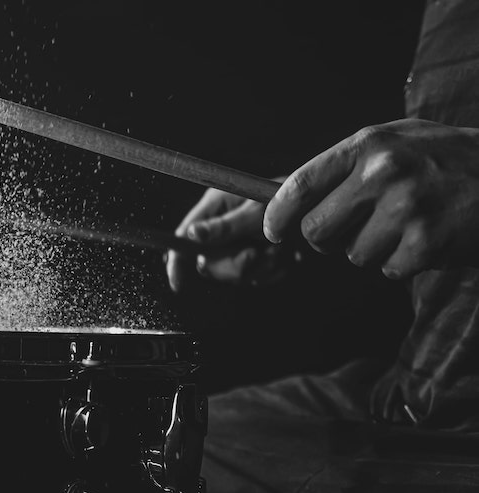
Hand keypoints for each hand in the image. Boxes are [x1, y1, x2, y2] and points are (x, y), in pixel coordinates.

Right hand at [166, 185, 293, 292]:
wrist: (325, 207)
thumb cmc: (291, 198)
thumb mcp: (256, 210)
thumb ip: (224, 227)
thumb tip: (191, 235)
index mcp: (216, 207)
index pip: (185, 237)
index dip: (177, 262)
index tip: (179, 284)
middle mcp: (225, 227)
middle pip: (209, 263)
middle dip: (233, 266)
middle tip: (254, 254)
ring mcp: (242, 244)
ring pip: (235, 275)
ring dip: (260, 267)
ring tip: (279, 249)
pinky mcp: (260, 258)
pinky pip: (258, 278)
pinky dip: (274, 271)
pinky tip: (286, 256)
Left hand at [264, 118, 478, 278]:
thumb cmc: (446, 161)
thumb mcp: (397, 143)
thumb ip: (346, 167)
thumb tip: (286, 200)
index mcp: (369, 145)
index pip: (300, 185)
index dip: (278, 214)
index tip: (273, 230)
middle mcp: (383, 173)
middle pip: (316, 229)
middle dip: (326, 239)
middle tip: (354, 230)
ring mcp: (405, 208)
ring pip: (353, 254)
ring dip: (374, 249)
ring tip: (407, 224)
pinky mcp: (425, 243)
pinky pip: (388, 269)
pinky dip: (403, 263)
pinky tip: (427, 238)